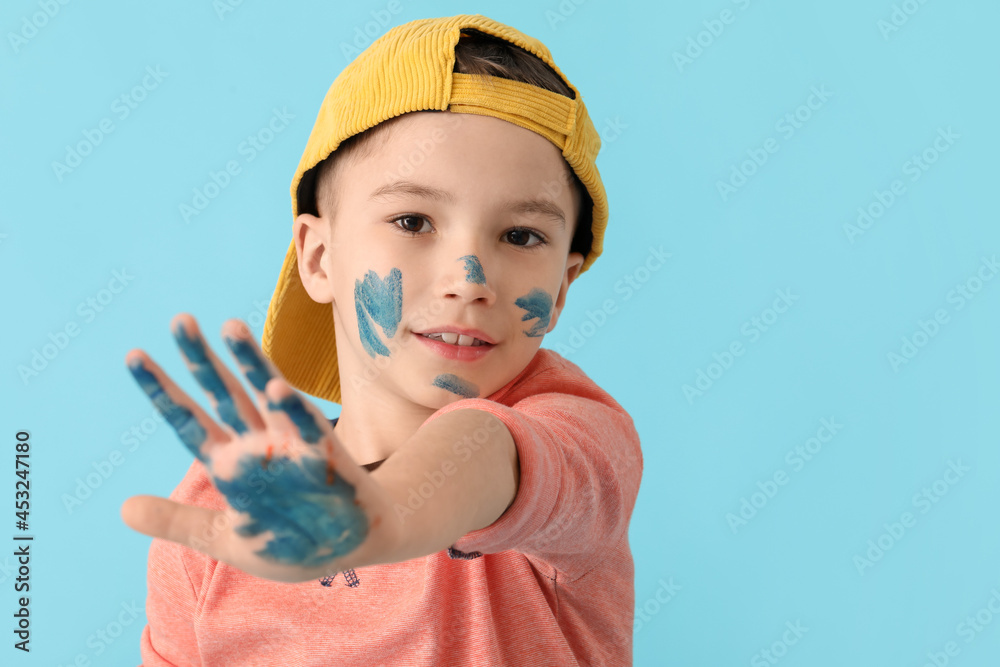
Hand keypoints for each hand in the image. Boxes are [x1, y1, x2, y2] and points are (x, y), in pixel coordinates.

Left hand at [119, 313, 397, 582]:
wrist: (351, 550)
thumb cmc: (289, 544)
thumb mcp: (224, 539)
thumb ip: (177, 522)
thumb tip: (121, 509)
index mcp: (230, 465)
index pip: (187, 420)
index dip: (161, 390)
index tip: (134, 355)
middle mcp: (256, 445)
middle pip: (222, 394)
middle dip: (200, 359)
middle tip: (179, 320)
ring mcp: (290, 445)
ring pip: (265, 395)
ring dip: (250, 361)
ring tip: (230, 326)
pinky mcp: (324, 456)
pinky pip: (306, 426)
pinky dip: (291, 407)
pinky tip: (276, 388)